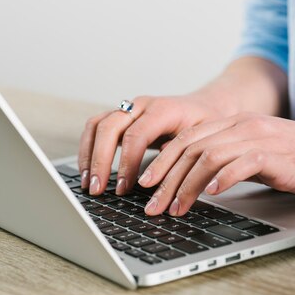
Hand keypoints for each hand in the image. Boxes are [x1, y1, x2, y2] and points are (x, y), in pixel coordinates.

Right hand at [78, 92, 234, 195]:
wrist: (205, 105)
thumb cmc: (206, 122)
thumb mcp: (205, 136)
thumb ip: (184, 152)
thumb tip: (159, 175)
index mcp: (163, 109)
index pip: (136, 134)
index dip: (127, 162)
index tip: (124, 187)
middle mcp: (141, 105)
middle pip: (109, 126)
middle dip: (100, 160)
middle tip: (97, 188)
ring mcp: (129, 109)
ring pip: (97, 125)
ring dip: (88, 155)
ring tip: (88, 184)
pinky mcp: (121, 117)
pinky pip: (96, 128)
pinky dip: (88, 150)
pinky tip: (89, 172)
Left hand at [137, 113, 294, 215]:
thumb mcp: (262, 153)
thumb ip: (233, 158)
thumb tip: (203, 180)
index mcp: (238, 122)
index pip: (188, 137)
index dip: (162, 161)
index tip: (147, 186)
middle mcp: (245, 124)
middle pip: (190, 147)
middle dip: (165, 178)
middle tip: (151, 205)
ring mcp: (261, 137)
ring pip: (208, 156)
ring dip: (185, 185)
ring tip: (174, 209)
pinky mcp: (277, 154)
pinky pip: (241, 162)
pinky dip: (222, 178)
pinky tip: (212, 194)